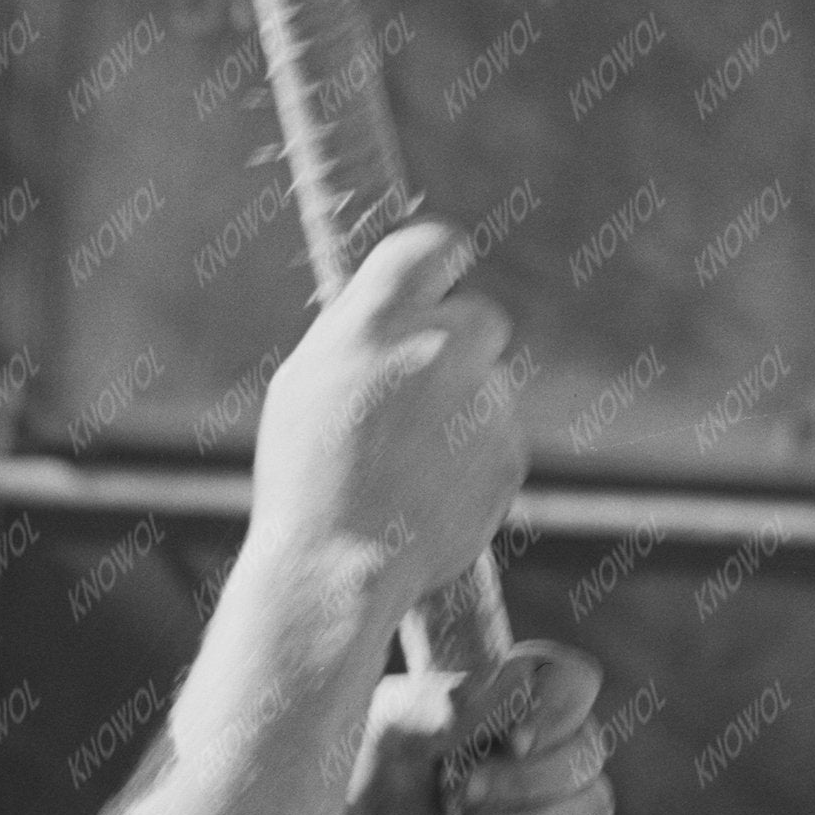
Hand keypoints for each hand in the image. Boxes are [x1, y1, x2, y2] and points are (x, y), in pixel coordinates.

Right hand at [245, 219, 530, 638]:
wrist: (336, 569)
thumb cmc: (305, 477)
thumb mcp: (306, 383)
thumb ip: (360, 332)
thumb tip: (397, 302)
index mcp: (378, 318)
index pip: (436, 244)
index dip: (440, 263)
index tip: (439, 279)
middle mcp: (441, 345)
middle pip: (479, 316)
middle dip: (458, 346)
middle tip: (417, 394)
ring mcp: (484, 401)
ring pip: (487, 389)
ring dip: (458, 416)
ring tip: (403, 470)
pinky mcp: (509, 454)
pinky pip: (497, 443)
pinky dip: (471, 465)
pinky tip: (426, 497)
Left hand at [321, 639, 615, 814]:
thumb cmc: (358, 790)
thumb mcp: (388, 729)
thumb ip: (446, 701)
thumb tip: (515, 692)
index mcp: (505, 704)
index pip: (573, 681)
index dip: (560, 708)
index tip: (515, 738)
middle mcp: (537, 752)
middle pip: (589, 749)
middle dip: (529, 782)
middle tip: (463, 801)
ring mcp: (548, 812)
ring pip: (595, 809)